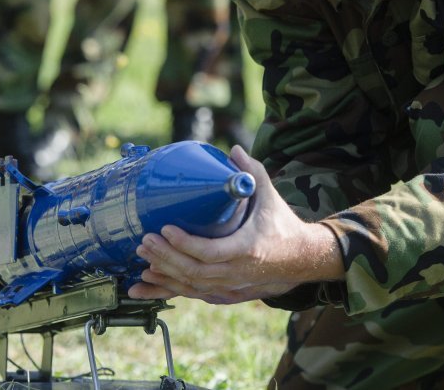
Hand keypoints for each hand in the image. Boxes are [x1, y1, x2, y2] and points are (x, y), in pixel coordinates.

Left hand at [127, 145, 342, 303]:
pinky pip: (193, 294)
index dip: (185, 243)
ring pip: (191, 287)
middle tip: (145, 241)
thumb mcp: (271, 196)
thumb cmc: (283, 225)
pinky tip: (148, 285)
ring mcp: (232, 286)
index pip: (211, 252)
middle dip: (166, 258)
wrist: (301, 259)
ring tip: (142, 260)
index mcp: (249, 248)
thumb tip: (233, 150)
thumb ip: (252, 172)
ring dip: (164, 275)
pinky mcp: (226, 292)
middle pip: (194, 272)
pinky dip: (170, 290)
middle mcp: (238, 272)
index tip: (166, 228)